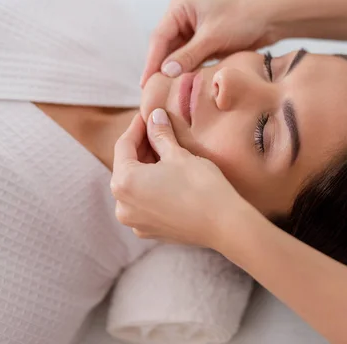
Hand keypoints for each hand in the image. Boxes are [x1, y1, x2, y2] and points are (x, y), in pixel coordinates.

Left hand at [111, 109, 252, 248]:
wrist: (224, 224)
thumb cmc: (201, 187)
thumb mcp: (178, 154)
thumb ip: (160, 134)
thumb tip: (154, 117)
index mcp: (124, 182)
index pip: (123, 146)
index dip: (136, 127)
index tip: (147, 115)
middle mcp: (122, 206)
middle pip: (126, 167)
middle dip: (141, 148)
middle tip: (157, 130)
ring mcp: (135, 222)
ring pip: (135, 187)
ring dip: (146, 169)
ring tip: (164, 152)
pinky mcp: (150, 231)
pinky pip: (145, 204)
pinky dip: (152, 189)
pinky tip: (169, 178)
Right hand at [141, 0, 277, 86]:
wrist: (271, 18)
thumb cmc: (243, 18)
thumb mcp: (212, 37)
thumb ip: (188, 55)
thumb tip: (165, 72)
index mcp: (180, 8)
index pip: (159, 38)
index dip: (152, 62)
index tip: (145, 83)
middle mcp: (183, 18)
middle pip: (166, 48)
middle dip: (161, 69)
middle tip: (153, 94)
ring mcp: (194, 31)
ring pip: (178, 56)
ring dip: (175, 73)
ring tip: (165, 95)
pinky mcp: (205, 43)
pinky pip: (191, 60)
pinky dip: (188, 72)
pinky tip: (183, 87)